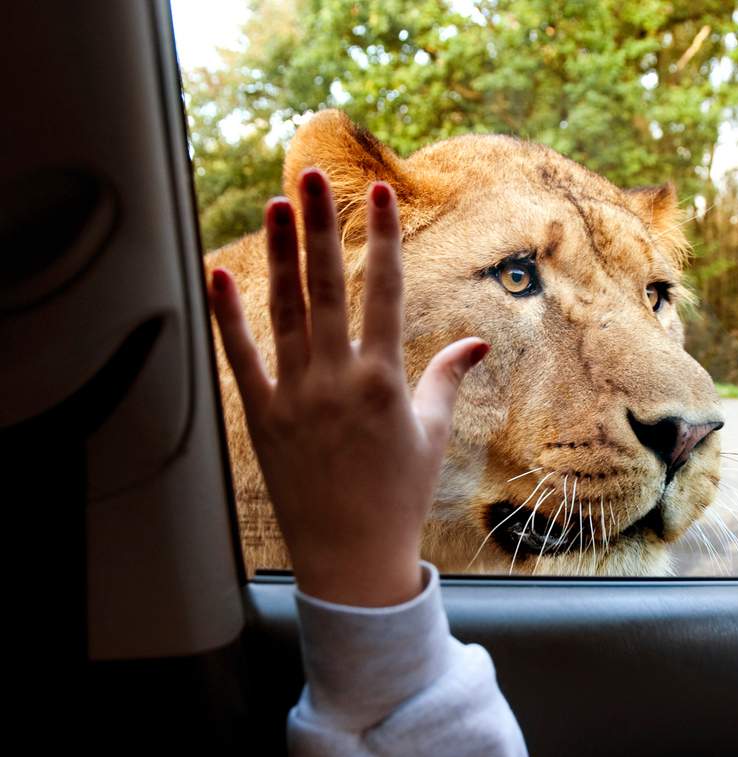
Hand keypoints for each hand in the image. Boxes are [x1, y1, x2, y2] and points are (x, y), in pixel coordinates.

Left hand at [209, 169, 488, 605]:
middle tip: (314, 177)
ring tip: (278, 206)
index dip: (383, 239)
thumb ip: (447, 379)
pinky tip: (220, 272)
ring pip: (285, 311)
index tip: (379, 194)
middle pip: (329, 288)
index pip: (385, 292)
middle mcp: (337, 380)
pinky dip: (229, 316)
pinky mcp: (261, 417)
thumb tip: (474, 343)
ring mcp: (295, 396)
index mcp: (384, 380)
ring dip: (282, 255)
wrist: (353, 556)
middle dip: (324, 228)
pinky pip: (242, 358)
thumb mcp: (431, 434)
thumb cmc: (401, 496)